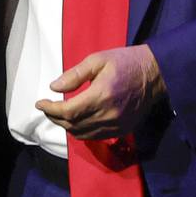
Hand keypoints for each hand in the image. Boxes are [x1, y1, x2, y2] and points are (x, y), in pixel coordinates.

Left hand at [37, 44, 166, 139]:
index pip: (68, 111)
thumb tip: (54, 87)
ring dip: (67, 126)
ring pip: (82, 134)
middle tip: (47, 107)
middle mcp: (108, 114)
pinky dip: (81, 131)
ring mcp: (117, 125)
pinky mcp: (123, 130)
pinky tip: (76, 120)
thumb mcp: (98, 59)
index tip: (40, 103)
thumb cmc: (125, 62)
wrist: (155, 74)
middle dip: (55, 117)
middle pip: (72, 125)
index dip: (50, 109)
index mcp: (102, 95)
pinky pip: (95, 136)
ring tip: (59, 114)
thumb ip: (75, 75)